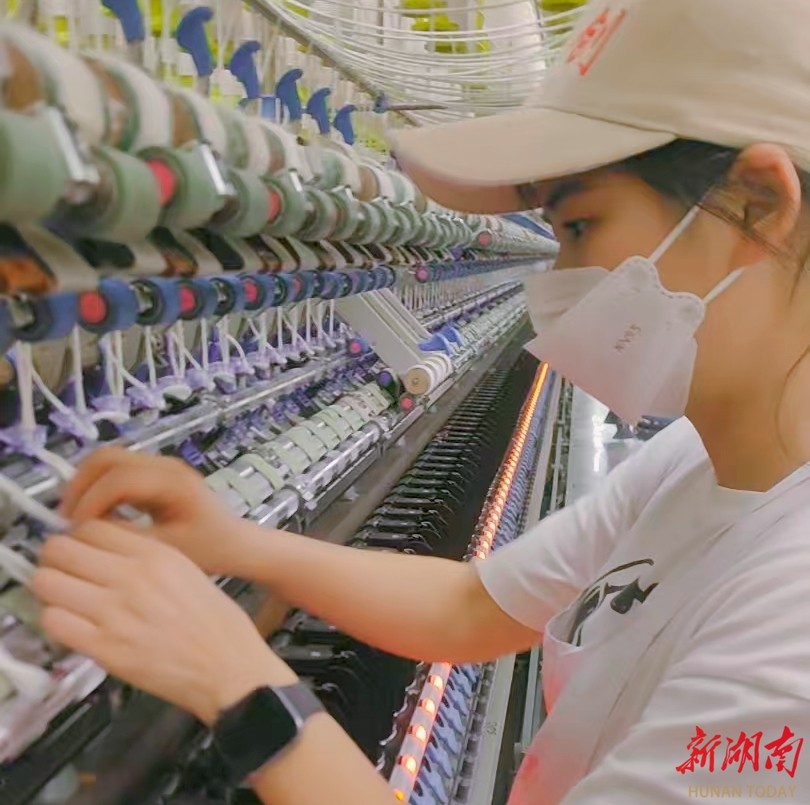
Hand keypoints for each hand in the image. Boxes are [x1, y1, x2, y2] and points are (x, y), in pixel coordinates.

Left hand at [32, 521, 297, 724]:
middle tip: (66, 571)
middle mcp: (133, 577)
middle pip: (62, 549)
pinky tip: (72, 624)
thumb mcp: (189, 571)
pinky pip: (53, 622)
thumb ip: (148, 557)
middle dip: (57, 558)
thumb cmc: (218, 624)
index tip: (82, 549)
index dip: (81, 537)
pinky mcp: (104, 649)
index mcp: (157, 555)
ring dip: (51, 588)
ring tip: (66, 598)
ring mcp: (116, 613)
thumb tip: (108, 551)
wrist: (230, 668)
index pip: (92, 527)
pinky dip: (55, 620)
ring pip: (48, 583)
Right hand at [60, 448, 251, 575]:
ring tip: (75, 518)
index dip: (90, 501)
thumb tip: (87, 531)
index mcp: (173, 482)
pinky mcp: (155, 474)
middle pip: (107, 458)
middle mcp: (166, 465)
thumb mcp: (168, 551)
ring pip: (109, 461)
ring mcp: (161, 466)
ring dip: (86, 484)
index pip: (119, 479)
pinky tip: (93, 516)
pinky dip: (98, 487)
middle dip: (80, 485)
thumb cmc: (210, 549)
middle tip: (65, 519)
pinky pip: (117, 471)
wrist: (237, 543)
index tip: (74, 529)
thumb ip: (128, 538)